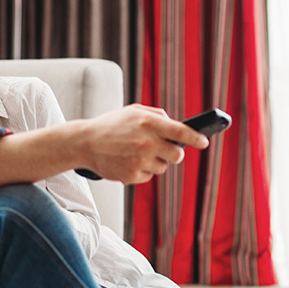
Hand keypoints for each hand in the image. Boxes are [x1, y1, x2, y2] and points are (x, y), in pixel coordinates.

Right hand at [76, 105, 208, 183]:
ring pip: (163, 167)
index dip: (196, 138)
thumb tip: (177, 125)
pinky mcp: (132, 176)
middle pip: (177, 155)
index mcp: (149, 123)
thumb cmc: (112, 125)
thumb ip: (157, 115)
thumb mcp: (133, 111)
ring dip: (156, 162)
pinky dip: (142, 170)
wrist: (84, 143)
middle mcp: (146, 142)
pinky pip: (148, 176)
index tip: (204, 142)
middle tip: (166, 149)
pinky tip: (128, 161)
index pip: (181, 132)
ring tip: (137, 153)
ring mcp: (139, 161)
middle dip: (174, 153)